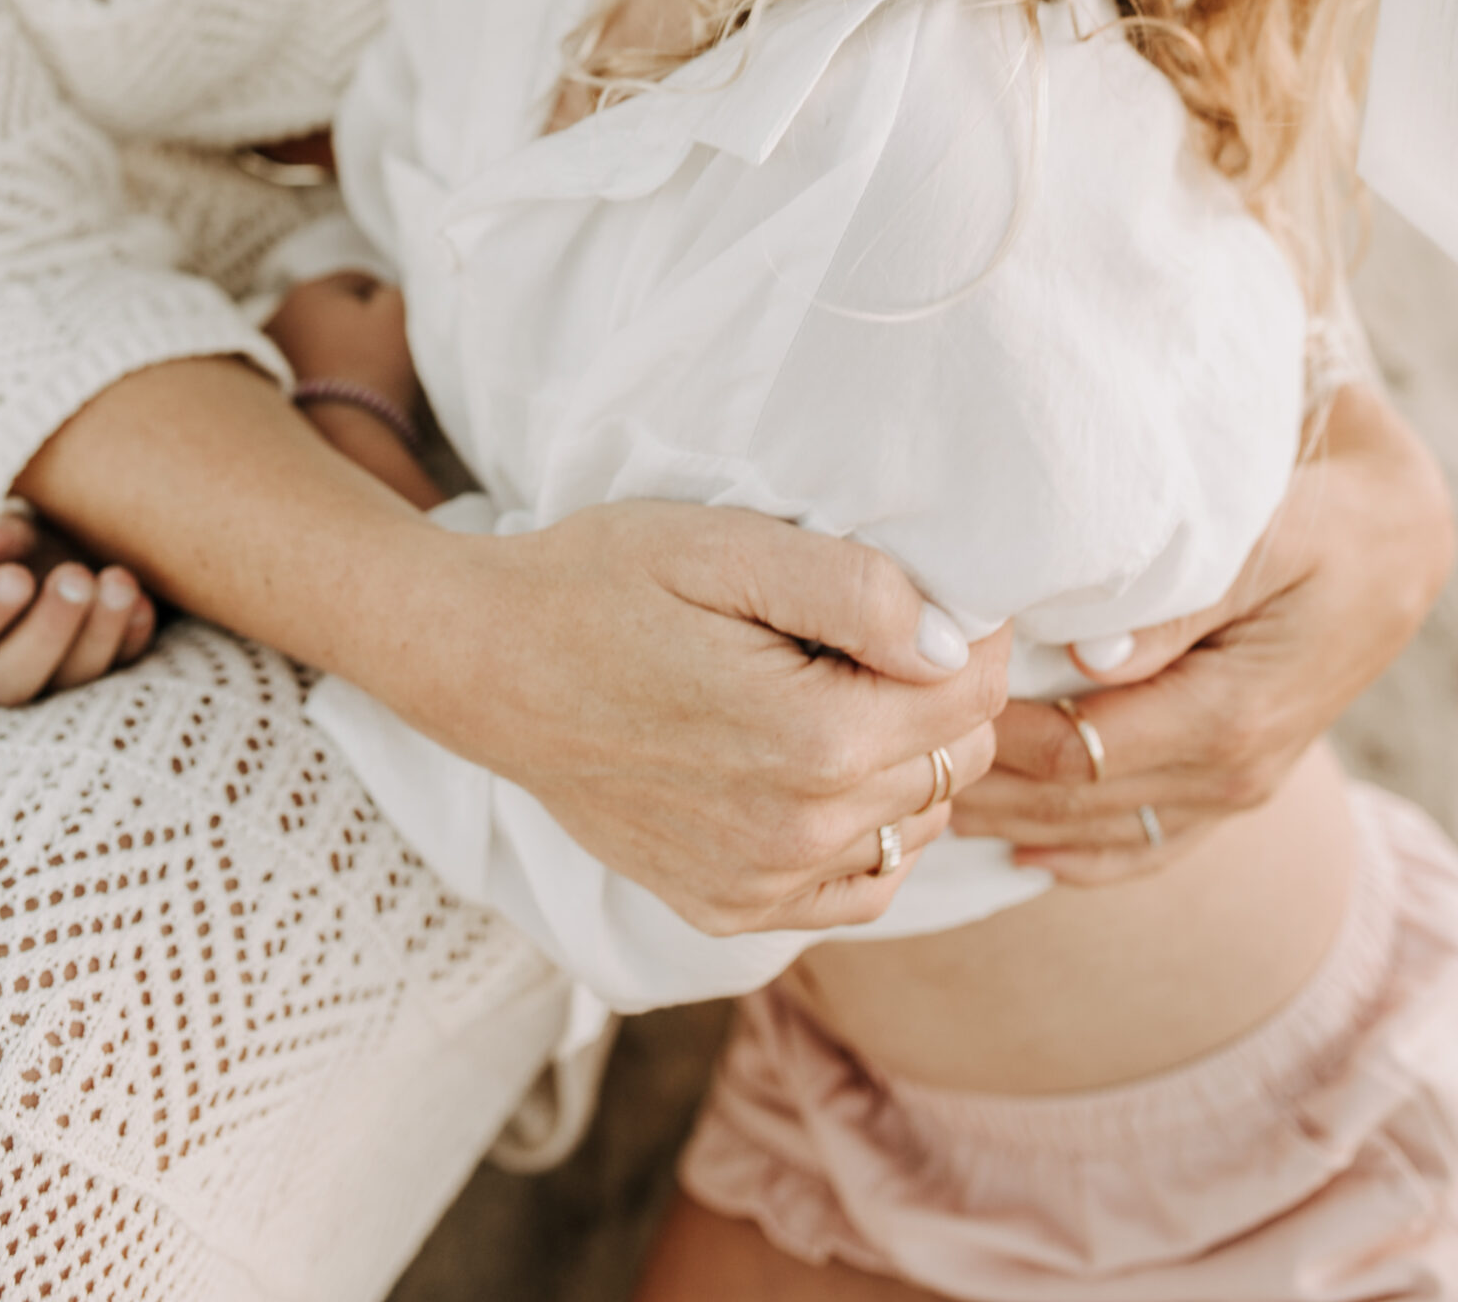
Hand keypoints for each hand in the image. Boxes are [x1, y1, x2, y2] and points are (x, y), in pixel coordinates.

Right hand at [0, 511, 156, 704]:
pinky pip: (117, 673)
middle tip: (74, 577)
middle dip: (47, 630)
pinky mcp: (99, 678)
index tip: (16, 578)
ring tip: (120, 582)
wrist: (66, 551)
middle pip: (8, 680)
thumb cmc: (20, 545)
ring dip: (99, 633)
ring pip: (69, 682)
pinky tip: (145, 606)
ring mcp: (49, 682)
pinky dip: (132, 639)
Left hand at [265, 270, 414, 406]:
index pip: (358, 281)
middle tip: (383, 349)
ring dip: (336, 347)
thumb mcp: (400, 313)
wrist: (345, 436)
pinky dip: (323, 372)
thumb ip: (395, 289)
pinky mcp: (272, 387)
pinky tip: (342, 390)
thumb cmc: (374, 368)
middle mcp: (279, 315)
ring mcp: (270, 354)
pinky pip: (306, 367)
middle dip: (356, 323)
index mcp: (310, 290)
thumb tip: (384, 293)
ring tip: (363, 373)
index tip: (400, 327)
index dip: (385, 301)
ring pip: (317, 338)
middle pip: (332, 310)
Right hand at [433, 500, 1010, 935]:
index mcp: (812, 741)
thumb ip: (854, 591)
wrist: (483, 663)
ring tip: (824, 688)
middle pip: (954, 759)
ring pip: (917, 821)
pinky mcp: (725, 909)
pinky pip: (860, 885)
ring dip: (903, 757)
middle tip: (858, 632)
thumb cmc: (600, 583)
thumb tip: (952, 643)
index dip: (965, 633)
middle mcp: (798, 835)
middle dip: (936, 691)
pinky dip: (865, 827)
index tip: (919, 595)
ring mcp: (760, 887)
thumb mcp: (724, 548)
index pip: (974, 696)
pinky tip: (813, 765)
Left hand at [950, 385, 1453, 879]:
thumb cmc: (1320, 518)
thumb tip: (1088, 657)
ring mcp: (1236, 789)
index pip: (1076, 752)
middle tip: (887, 758)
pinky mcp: (1236, 782)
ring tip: (921, 796)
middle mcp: (1232, 775)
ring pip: (1101, 830)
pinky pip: (1148, 841)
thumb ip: (1176, 600)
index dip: (991, 739)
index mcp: (1228, 720)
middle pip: (1075, 801)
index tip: (916, 708)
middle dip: (981, 783)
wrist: (1397, 541)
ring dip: (1013, 817)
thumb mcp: (1261, 535)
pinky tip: (1021, 851)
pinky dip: (1079, 852)